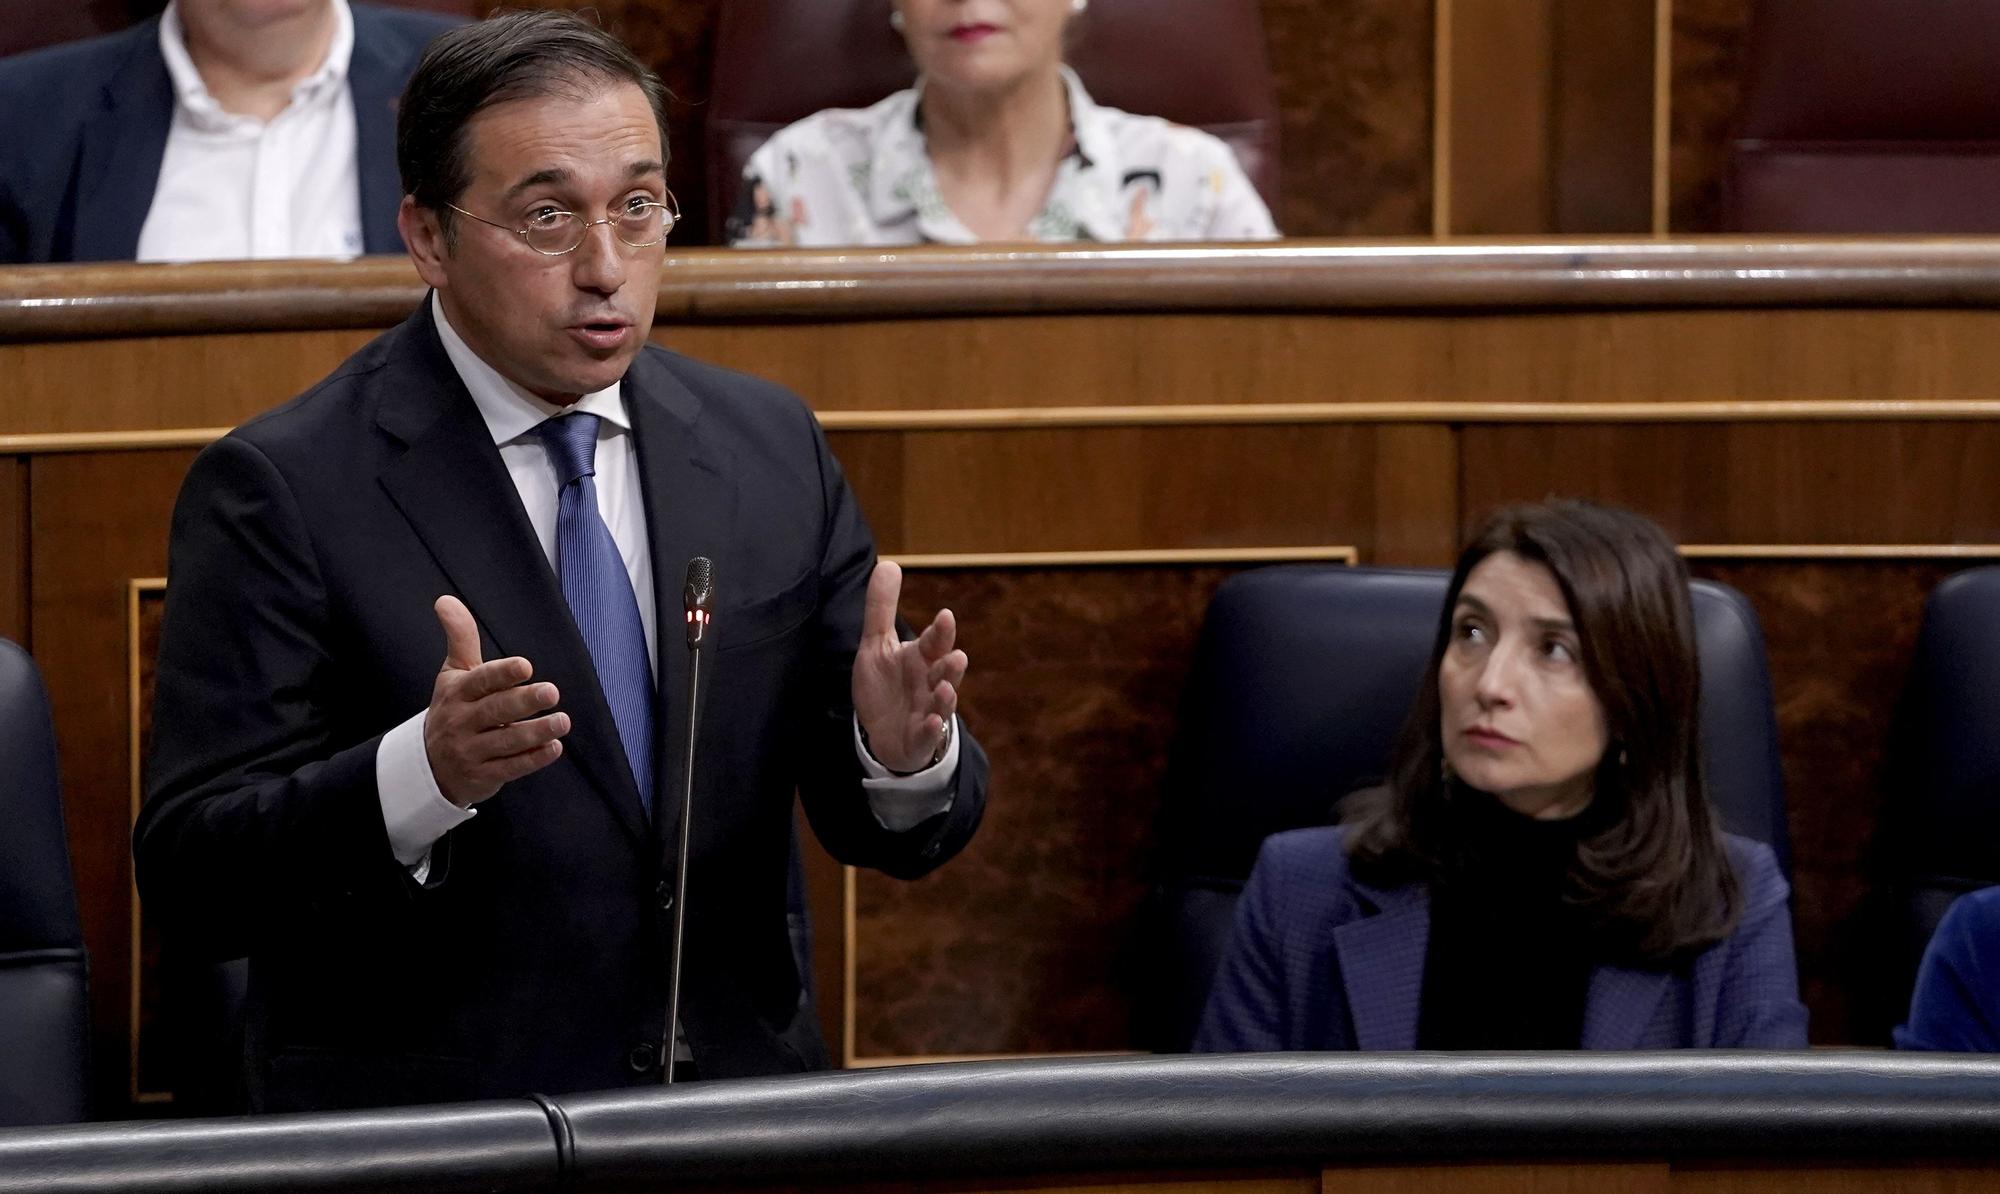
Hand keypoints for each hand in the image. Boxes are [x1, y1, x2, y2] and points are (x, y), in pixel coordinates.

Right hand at [424, 595, 568, 806]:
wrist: (427, 766)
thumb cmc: (451, 710)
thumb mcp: (452, 674)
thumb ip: (460, 638)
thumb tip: (445, 599)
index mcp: (457, 693)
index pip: (480, 681)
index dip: (502, 673)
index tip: (525, 666)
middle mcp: (462, 722)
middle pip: (495, 711)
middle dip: (524, 701)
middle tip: (552, 692)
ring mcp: (471, 751)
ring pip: (506, 742)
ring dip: (536, 732)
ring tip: (562, 721)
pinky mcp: (483, 776)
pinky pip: (510, 768)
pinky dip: (533, 759)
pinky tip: (553, 748)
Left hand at [851, 560, 967, 772]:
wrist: (882, 733)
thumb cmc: (886, 685)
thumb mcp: (877, 645)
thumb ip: (882, 608)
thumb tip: (888, 563)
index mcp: (921, 658)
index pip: (934, 642)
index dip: (940, 631)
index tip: (944, 616)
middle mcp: (929, 683)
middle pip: (945, 672)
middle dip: (951, 665)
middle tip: (956, 655)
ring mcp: (928, 711)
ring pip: (943, 704)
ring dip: (946, 696)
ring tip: (945, 688)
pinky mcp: (919, 737)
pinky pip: (928, 734)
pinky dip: (930, 729)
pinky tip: (930, 723)